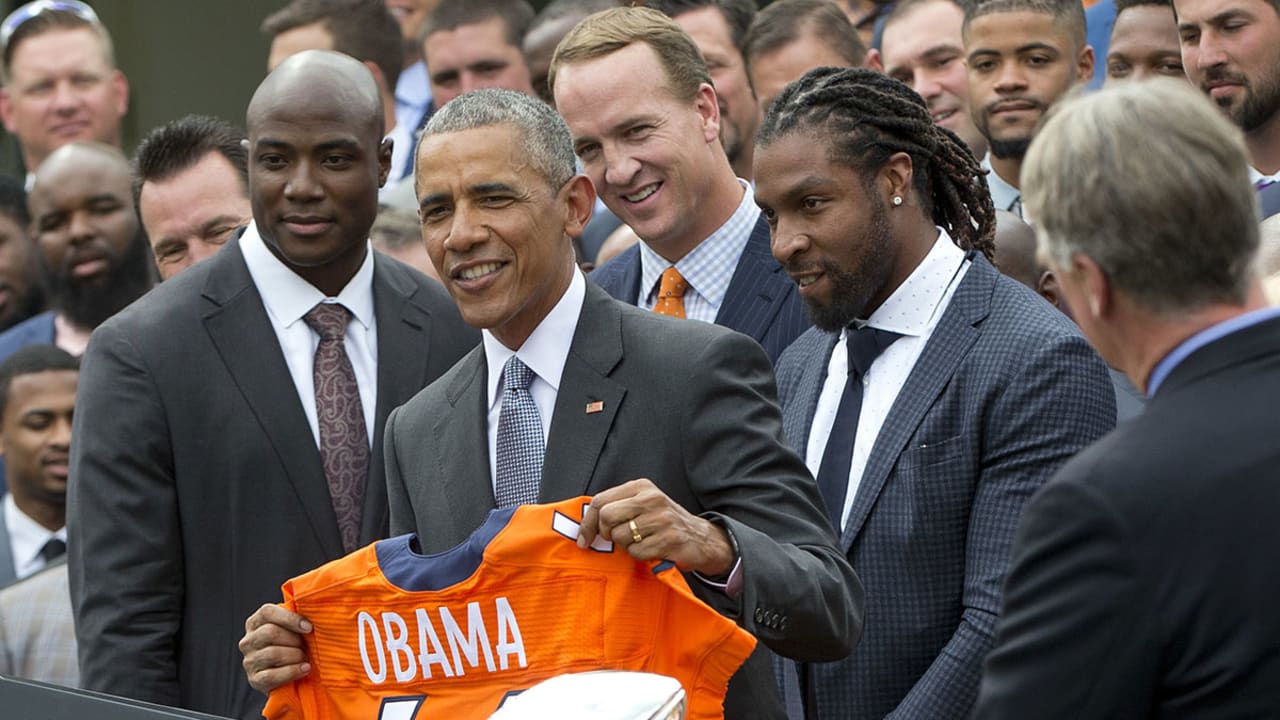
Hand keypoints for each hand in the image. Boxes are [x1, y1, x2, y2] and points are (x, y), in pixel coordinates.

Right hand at [240, 603, 312, 693]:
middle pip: (270, 632)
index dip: (290, 618)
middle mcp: (248, 641)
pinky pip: (272, 675)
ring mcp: (249, 661)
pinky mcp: (254, 680)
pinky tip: (305, 669)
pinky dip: (292, 671)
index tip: (308, 627)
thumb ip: (295, 619)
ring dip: (295, 655)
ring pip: (273, 653)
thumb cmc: (293, 645)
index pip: (267, 612)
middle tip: (307, 646)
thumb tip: (314, 613)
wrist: (289, 678)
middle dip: (294, 639)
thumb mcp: (291, 629)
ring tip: (306, 657)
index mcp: (255, 622)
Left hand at [577, 478, 734, 575]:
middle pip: (607, 517)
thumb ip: (617, 507)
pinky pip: (636, 552)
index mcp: (641, 486)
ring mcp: (661, 519)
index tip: (584, 540)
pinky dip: (639, 555)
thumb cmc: (664, 522)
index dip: (587, 523)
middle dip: (606, 534)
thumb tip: (585, 525)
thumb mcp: (643, 504)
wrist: (702, 538)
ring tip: (641, 542)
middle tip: (616, 540)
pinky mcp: (669, 539)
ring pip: (620, 537)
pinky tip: (652, 550)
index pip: (600, 501)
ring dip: (626, 546)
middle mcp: (651, 498)